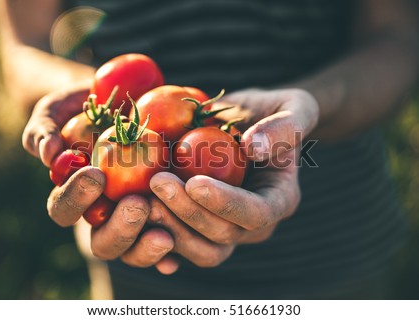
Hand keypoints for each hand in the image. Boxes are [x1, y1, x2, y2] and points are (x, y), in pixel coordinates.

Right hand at [22, 87, 178, 273]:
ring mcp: (134, 222)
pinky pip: (167, 245)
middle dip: (119, 229)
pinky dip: (169, 254)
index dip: (76, 198)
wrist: (130, 101)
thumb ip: (44, 128)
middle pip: (102, 242)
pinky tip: (176, 254)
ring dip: (146, 248)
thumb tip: (47, 155)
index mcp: (73, 196)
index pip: (64, 209)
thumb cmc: (89, 108)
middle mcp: (103, 216)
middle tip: (137, 204)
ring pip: (133, 252)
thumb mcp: (60, 109)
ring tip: (164, 234)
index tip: (96, 174)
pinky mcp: (163, 221)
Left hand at [148, 88, 318, 266]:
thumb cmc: (274, 112)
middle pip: (223, 236)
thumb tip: (253, 148)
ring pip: (200, 249)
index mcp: (279, 200)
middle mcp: (254, 223)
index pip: (256, 214)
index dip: (226, 204)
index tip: (194, 182)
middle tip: (157, 183)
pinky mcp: (202, 226)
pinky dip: (157, 236)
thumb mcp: (293, 106)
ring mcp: (227, 228)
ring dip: (169, 228)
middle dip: (188, 213)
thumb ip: (283, 127)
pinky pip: (180, 245)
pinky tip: (137, 219)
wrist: (248, 123)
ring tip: (142, 198)